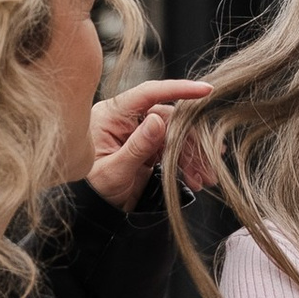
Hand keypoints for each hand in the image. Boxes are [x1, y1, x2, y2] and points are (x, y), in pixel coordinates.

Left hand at [86, 77, 212, 212]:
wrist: (91, 208)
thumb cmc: (93, 189)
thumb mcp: (113, 171)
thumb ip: (136, 147)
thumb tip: (158, 120)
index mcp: (111, 115)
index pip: (148, 93)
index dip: (178, 89)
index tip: (204, 90)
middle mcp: (126, 118)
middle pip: (167, 116)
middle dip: (190, 140)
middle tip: (207, 164)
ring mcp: (137, 131)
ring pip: (174, 133)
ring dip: (191, 154)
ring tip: (203, 177)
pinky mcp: (146, 145)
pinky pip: (172, 146)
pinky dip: (186, 161)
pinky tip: (195, 176)